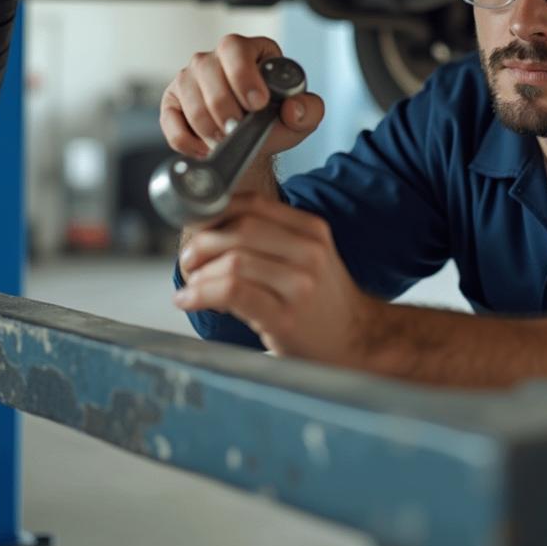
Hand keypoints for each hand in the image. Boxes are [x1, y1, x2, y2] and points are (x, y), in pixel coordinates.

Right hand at [160, 33, 323, 160]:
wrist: (251, 143)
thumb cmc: (275, 120)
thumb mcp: (303, 115)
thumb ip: (309, 109)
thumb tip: (292, 108)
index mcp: (251, 51)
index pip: (236, 49)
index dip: (243, 75)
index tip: (256, 104)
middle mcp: (216, 59)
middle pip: (206, 69)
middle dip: (223, 105)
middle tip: (237, 129)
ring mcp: (190, 78)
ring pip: (187, 93)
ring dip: (207, 124)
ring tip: (225, 140)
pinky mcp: (173, 102)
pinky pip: (170, 119)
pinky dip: (187, 139)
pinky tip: (205, 148)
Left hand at [174, 192, 383, 366]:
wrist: (357, 341)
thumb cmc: (324, 301)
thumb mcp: (309, 257)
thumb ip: (272, 238)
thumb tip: (213, 229)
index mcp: (312, 230)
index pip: (253, 204)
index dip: (215, 213)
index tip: (197, 228)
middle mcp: (309, 251)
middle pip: (240, 229)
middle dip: (202, 243)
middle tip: (189, 260)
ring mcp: (299, 284)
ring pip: (233, 261)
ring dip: (199, 273)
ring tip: (191, 285)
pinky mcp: (285, 317)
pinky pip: (233, 292)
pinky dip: (202, 293)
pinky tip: (190, 299)